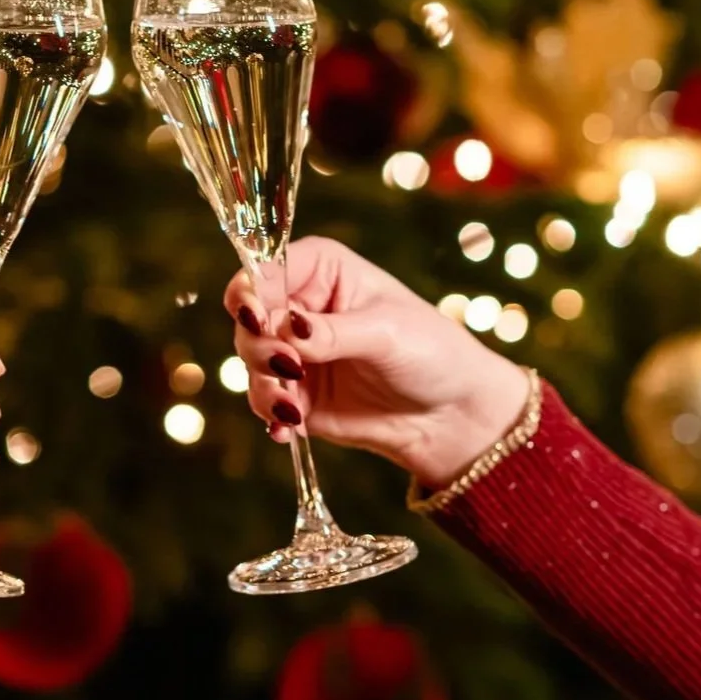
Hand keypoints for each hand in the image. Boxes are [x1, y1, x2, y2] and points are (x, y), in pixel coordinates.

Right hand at [225, 237, 529, 485]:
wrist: (451, 415)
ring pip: (250, 360)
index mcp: (320, 270)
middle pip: (248, 317)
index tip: (259, 321)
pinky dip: (271, 413)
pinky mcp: (295, 393)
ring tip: (292, 407)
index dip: (252, 294)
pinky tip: (289, 429)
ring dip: (264, 384)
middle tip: (290, 369)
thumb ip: (331, 331)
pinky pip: (263, 399)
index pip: (265, 270)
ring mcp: (294, 352)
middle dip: (259, 346)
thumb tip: (284, 328)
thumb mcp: (385, 333)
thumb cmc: (431, 353)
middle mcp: (299, 306)